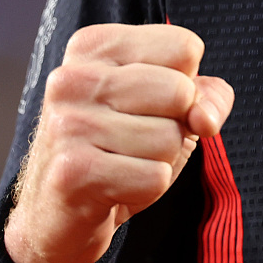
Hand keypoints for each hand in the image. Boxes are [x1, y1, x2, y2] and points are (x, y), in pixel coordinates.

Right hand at [2, 23, 233, 262]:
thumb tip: (206, 118)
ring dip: (159, 162)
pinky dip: (147, 191)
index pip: (184, 47)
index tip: (149, 107)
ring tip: (122, 165)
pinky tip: (115, 190)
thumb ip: (206, 96)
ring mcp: (69, 124)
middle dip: (175, 126)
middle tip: (136, 142)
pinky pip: (155, 178)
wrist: (56, 215)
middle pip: (181, 91)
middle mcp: (73, 78)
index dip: (185, 86)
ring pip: (170, 138)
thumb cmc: (117, 150)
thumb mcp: (167, 109)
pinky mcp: (73, 172)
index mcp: (93, 47)